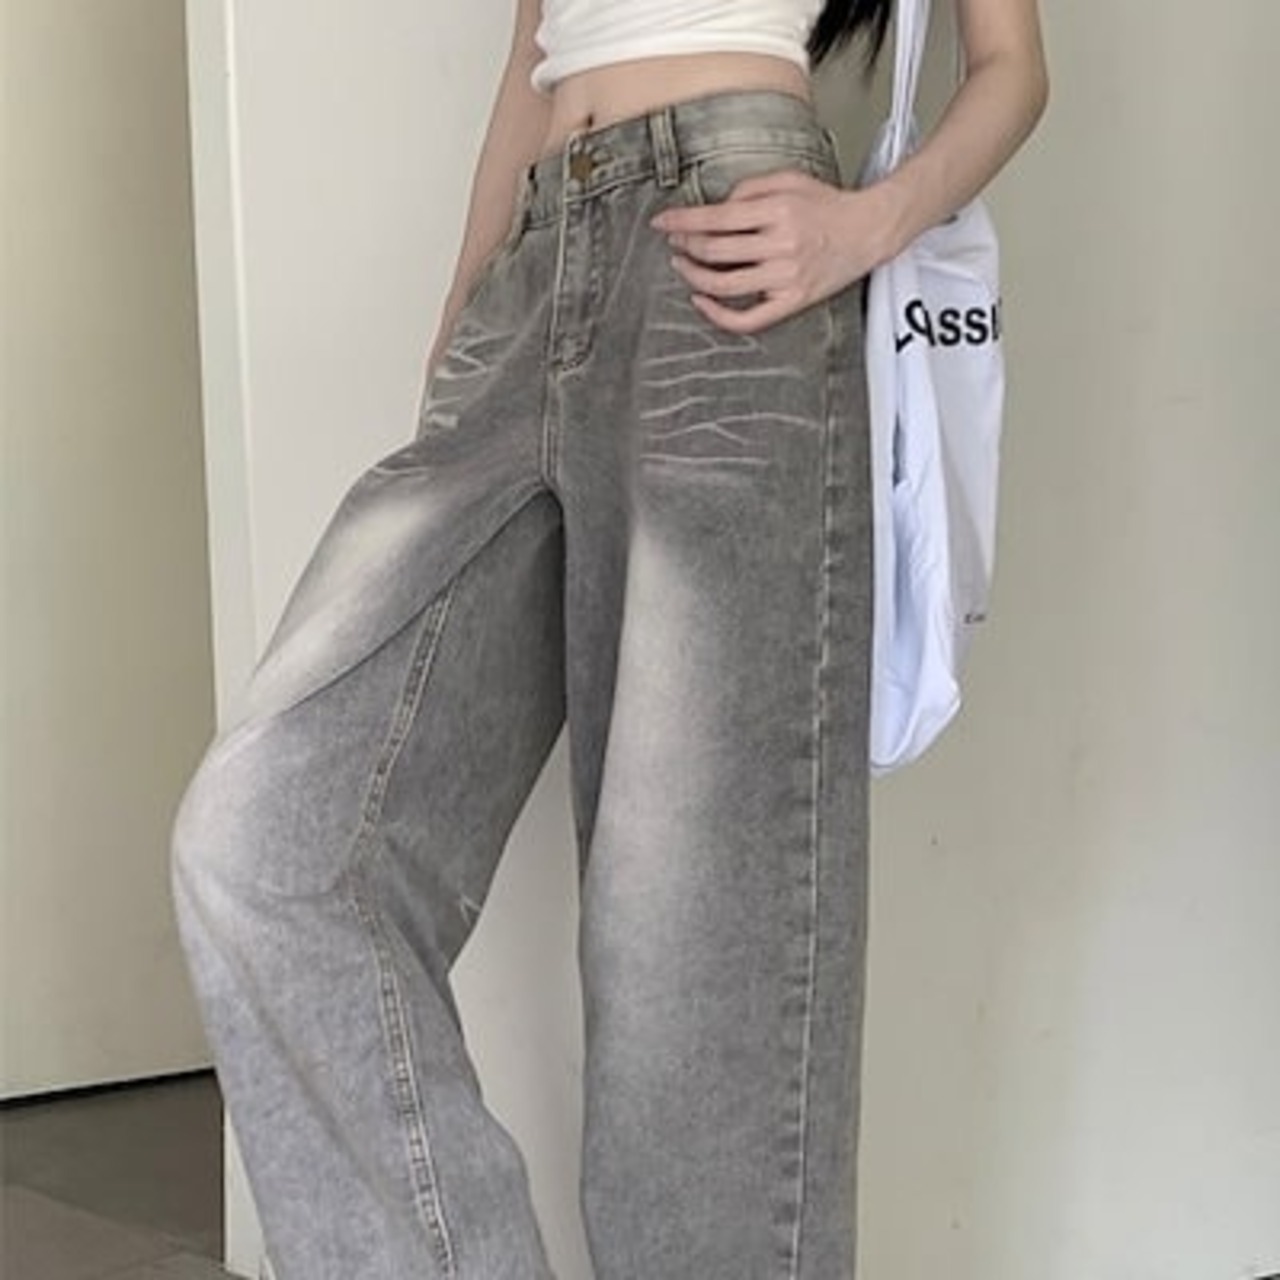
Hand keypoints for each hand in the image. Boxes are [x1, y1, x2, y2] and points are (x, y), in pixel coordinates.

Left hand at [649, 169, 888, 334]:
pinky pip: (746, 319)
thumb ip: (749, 188)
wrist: (867, 231)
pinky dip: (718, 315)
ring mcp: (785, 278)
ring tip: (683, 266)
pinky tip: (701, 302)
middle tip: (674, 243)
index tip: (662, 223)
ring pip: (722, 285)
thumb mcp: (789, 179)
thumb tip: (716, 209)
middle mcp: (780, 245)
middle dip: (685, 246)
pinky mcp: (791, 302)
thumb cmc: (826, 206)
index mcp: (777, 211)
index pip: (715, 217)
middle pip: (713, 250)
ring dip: (693, 276)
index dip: (682, 221)